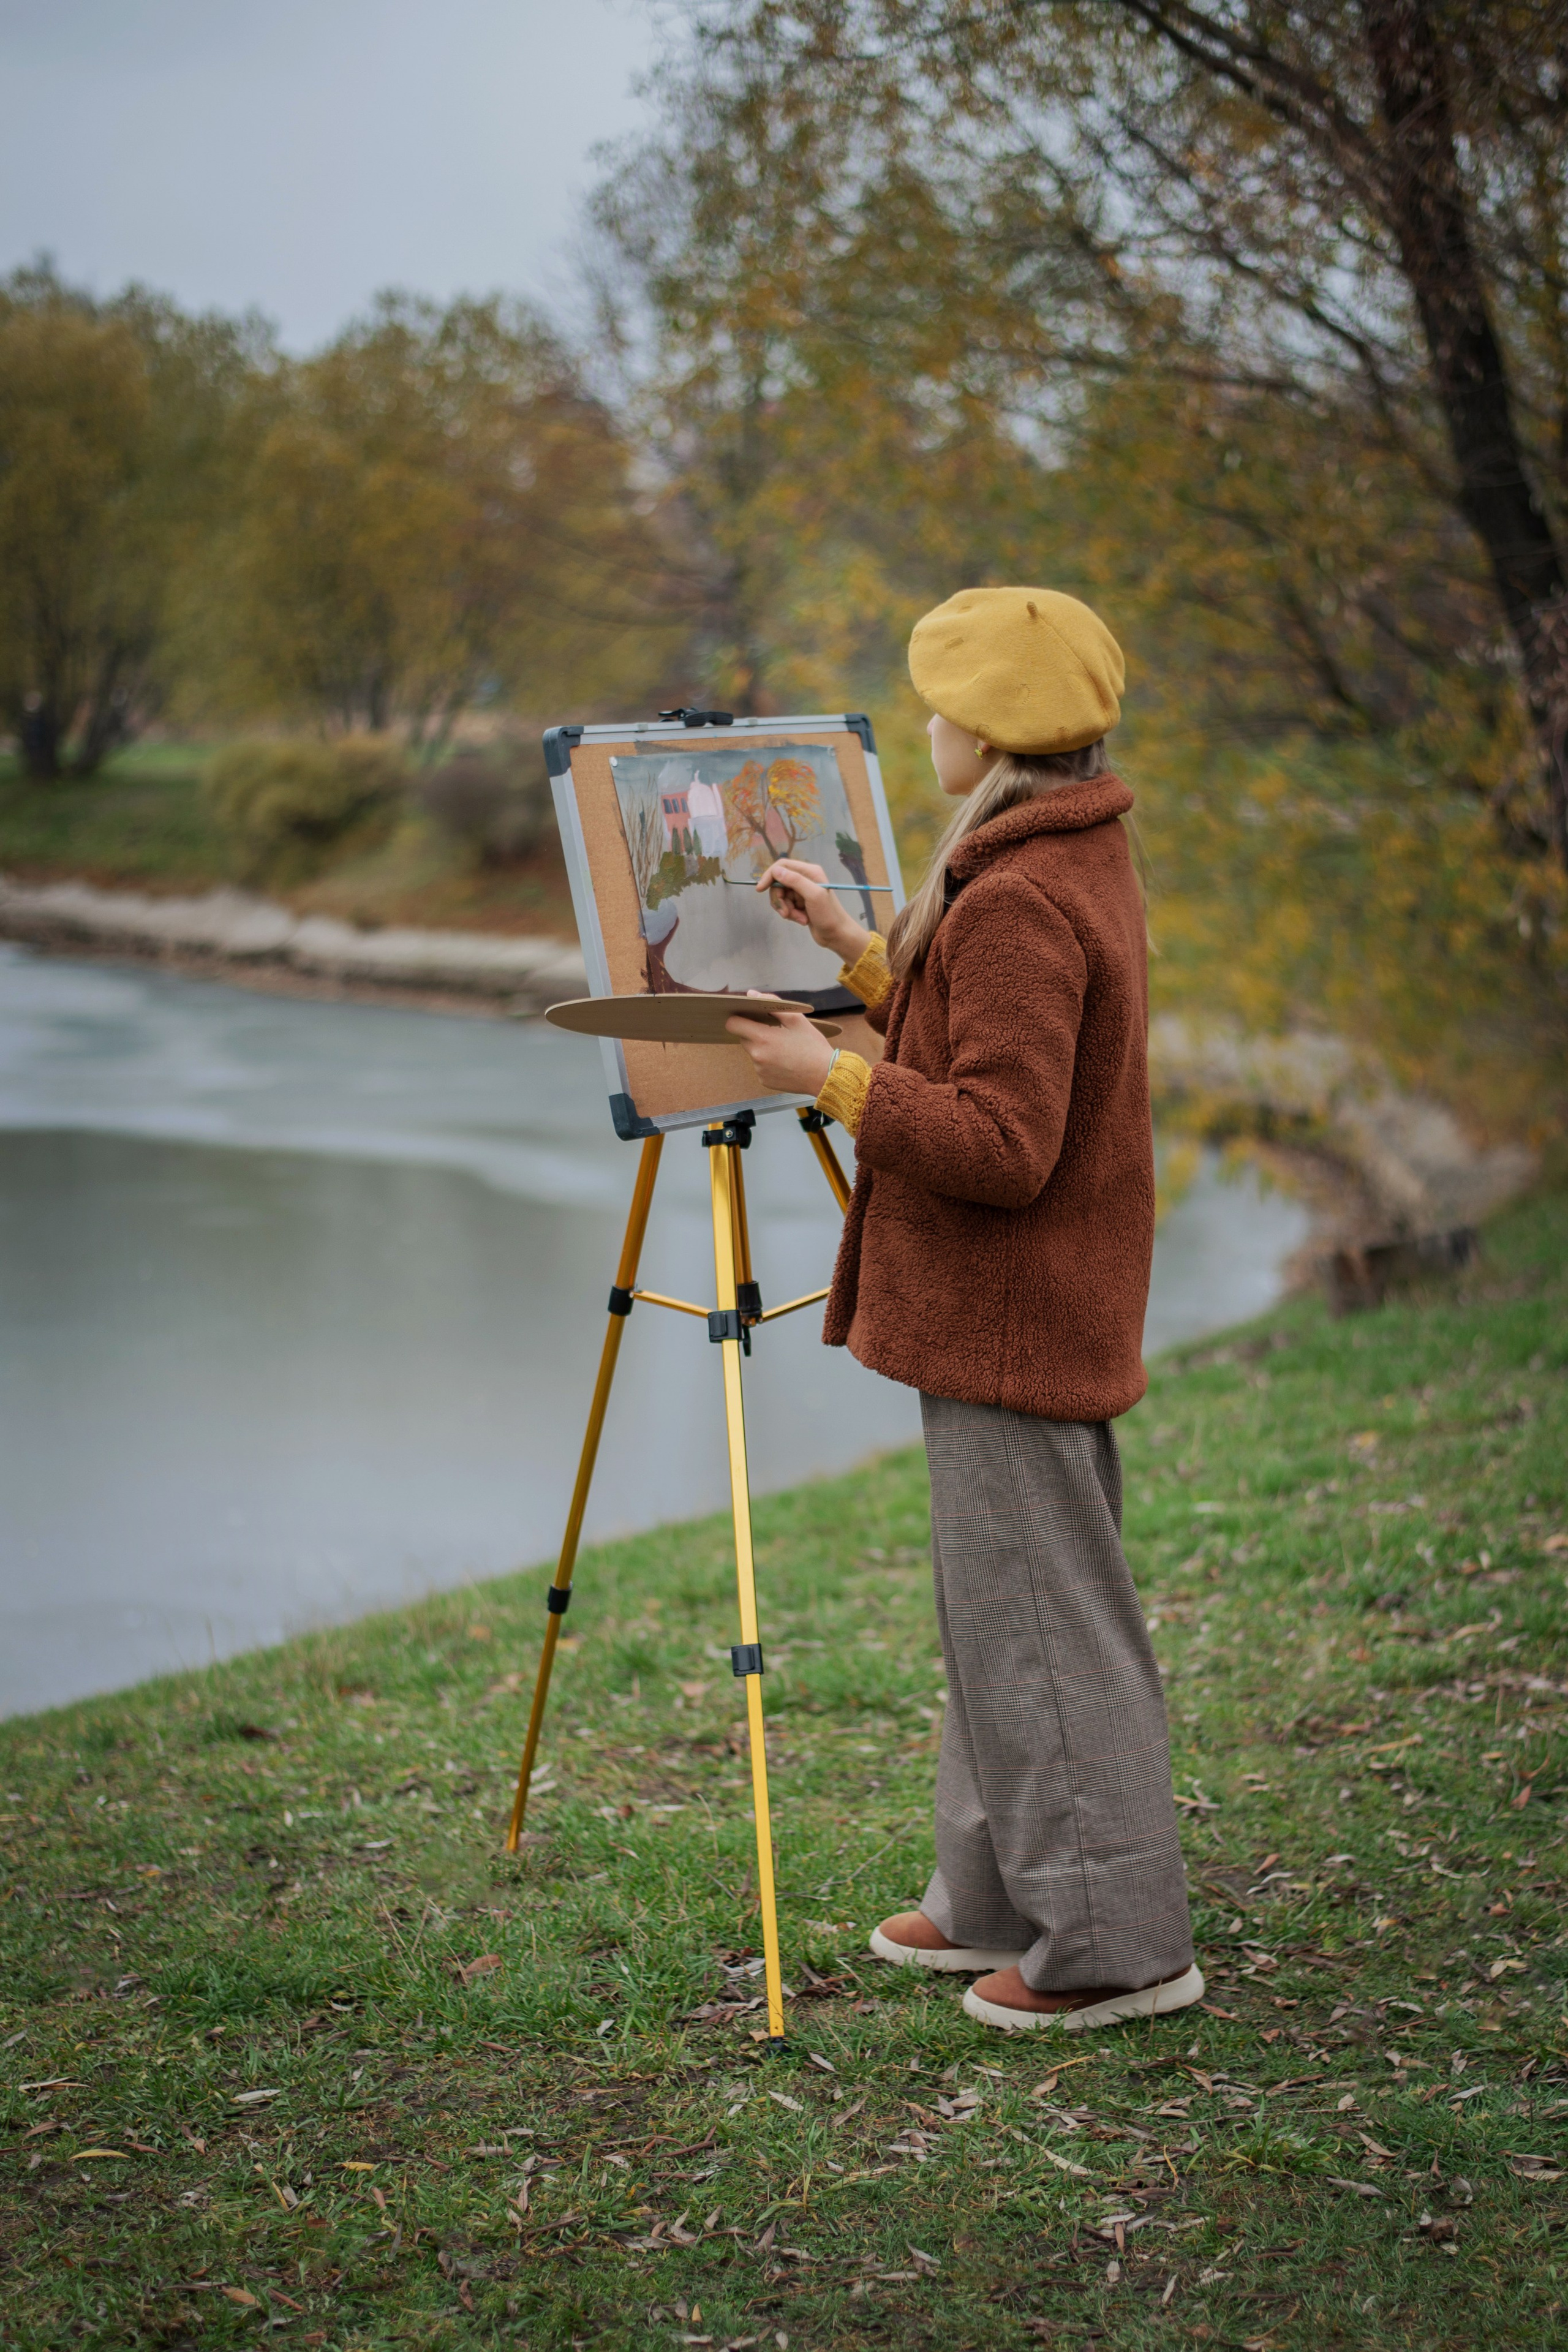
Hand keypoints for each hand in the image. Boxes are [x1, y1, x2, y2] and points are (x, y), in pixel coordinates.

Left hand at [725, 994, 837, 1095]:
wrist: (824, 1075)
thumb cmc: (812, 1046)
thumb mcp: (796, 1019)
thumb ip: (772, 1004)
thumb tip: (752, 994)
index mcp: (763, 1038)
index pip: (733, 1024)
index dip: (738, 1018)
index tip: (747, 1016)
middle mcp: (757, 1055)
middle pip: (743, 1038)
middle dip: (754, 1032)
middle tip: (774, 1032)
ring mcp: (759, 1070)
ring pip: (752, 1053)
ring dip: (762, 1048)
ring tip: (783, 1049)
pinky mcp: (764, 1080)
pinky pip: (760, 1067)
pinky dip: (768, 1063)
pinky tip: (784, 1061)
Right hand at [755, 859, 870, 963]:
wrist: (837, 934)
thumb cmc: (828, 914)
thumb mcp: (813, 895)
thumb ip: (795, 880)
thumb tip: (776, 870)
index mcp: (809, 871)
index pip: (782, 866)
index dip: (769, 876)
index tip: (760, 889)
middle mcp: (805, 879)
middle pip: (779, 883)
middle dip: (780, 900)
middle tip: (786, 913)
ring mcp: (802, 892)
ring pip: (781, 896)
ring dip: (786, 909)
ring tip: (799, 918)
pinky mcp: (800, 904)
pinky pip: (786, 905)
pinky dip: (791, 914)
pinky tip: (802, 920)